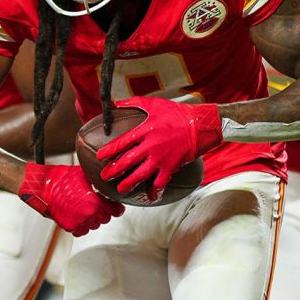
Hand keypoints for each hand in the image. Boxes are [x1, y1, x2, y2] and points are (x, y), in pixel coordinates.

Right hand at [18, 162, 122, 235]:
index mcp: (95, 202)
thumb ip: (97, 182)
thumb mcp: (84, 175)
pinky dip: (81, 225)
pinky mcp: (69, 227)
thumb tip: (107, 180)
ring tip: (85, 208)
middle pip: (106, 219)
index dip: (116, 207)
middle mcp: (88, 215)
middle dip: (103, 212)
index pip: (116, 211)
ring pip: (94, 226)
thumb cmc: (60, 179)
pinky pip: (82, 231)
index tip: (115, 206)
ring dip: (92, 219)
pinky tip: (78, 215)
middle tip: (97, 203)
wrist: (41, 187)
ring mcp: (78, 223)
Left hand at [96, 97, 221, 195]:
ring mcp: (161, 158)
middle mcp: (151, 145)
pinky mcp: (171, 166)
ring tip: (120, 189)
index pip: (122, 142)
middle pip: (128, 161)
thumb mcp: (155, 104)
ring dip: (129, 183)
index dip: (109, 150)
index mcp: (145, 130)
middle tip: (104, 176)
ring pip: (141, 174)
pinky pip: (161, 182)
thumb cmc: (177, 113)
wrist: (199, 125)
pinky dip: (155, 191)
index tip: (99, 156)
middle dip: (114, 170)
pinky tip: (150, 196)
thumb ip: (134, 103)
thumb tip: (117, 103)